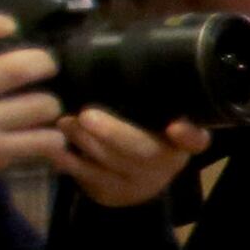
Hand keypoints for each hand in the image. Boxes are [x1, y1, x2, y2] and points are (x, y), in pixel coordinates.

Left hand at [56, 106, 206, 206]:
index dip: (188, 136)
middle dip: (114, 133)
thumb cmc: (139, 129)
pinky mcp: (111, 193)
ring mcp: (138, 183)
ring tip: (65, 121)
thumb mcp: (151, 116)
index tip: (176, 127)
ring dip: (83, 141)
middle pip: (144, 151)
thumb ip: (147, 99)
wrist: (131, 178)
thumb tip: (119, 55)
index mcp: (182, 141)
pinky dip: (66, 159)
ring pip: (110, 163)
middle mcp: (166, 164)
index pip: (196, 140)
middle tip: (87, 116)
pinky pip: (86, 176)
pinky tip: (52, 144)